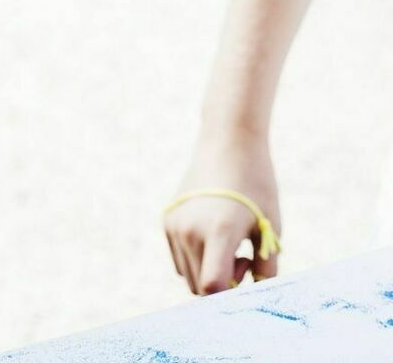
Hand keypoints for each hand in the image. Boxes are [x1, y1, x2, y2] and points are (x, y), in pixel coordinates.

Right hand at [164, 137, 280, 294]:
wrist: (228, 142)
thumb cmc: (256, 184)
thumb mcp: (271, 227)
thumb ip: (266, 268)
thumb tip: (255, 293)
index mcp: (218, 231)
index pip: (212, 288)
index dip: (230, 296)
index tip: (246, 277)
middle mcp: (190, 230)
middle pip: (200, 288)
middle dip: (223, 286)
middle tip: (244, 257)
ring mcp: (175, 225)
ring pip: (188, 276)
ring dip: (208, 272)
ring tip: (229, 245)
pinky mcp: (167, 220)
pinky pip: (180, 258)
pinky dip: (196, 259)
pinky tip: (212, 234)